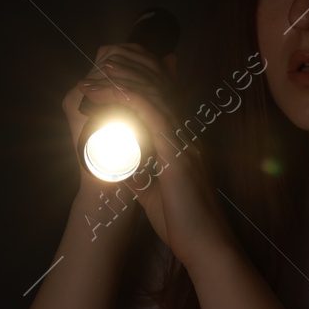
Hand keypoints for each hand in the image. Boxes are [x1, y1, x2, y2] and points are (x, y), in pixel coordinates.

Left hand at [74, 43, 235, 267]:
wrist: (205, 246)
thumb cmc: (184, 225)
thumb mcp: (154, 194)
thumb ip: (140, 175)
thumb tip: (121, 166)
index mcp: (183, 143)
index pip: (163, 101)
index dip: (141, 82)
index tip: (114, 76)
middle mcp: (188, 136)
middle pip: (162, 90)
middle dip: (133, 71)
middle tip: (105, 62)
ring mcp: (186, 142)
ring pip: (157, 95)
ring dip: (128, 78)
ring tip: (103, 68)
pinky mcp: (179, 153)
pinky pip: (154, 114)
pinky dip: (131, 97)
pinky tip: (112, 89)